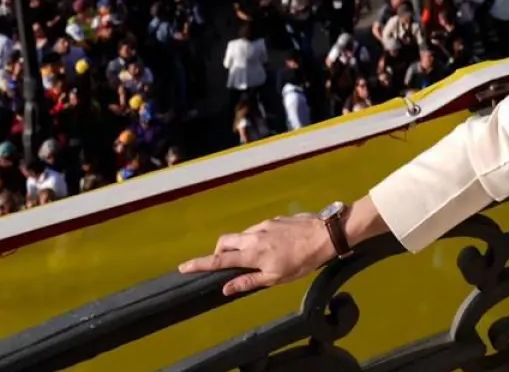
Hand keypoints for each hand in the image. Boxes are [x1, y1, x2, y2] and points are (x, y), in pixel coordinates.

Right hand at [178, 214, 334, 296]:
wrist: (325, 234)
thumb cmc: (302, 261)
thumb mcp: (276, 278)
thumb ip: (248, 282)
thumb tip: (225, 288)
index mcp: (252, 254)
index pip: (219, 261)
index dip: (199, 264)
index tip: (183, 267)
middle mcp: (253, 236)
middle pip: (225, 242)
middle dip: (218, 252)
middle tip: (224, 263)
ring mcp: (264, 225)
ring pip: (242, 235)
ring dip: (241, 246)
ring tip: (257, 258)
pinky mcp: (274, 219)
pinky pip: (258, 229)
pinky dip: (257, 238)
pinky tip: (274, 246)